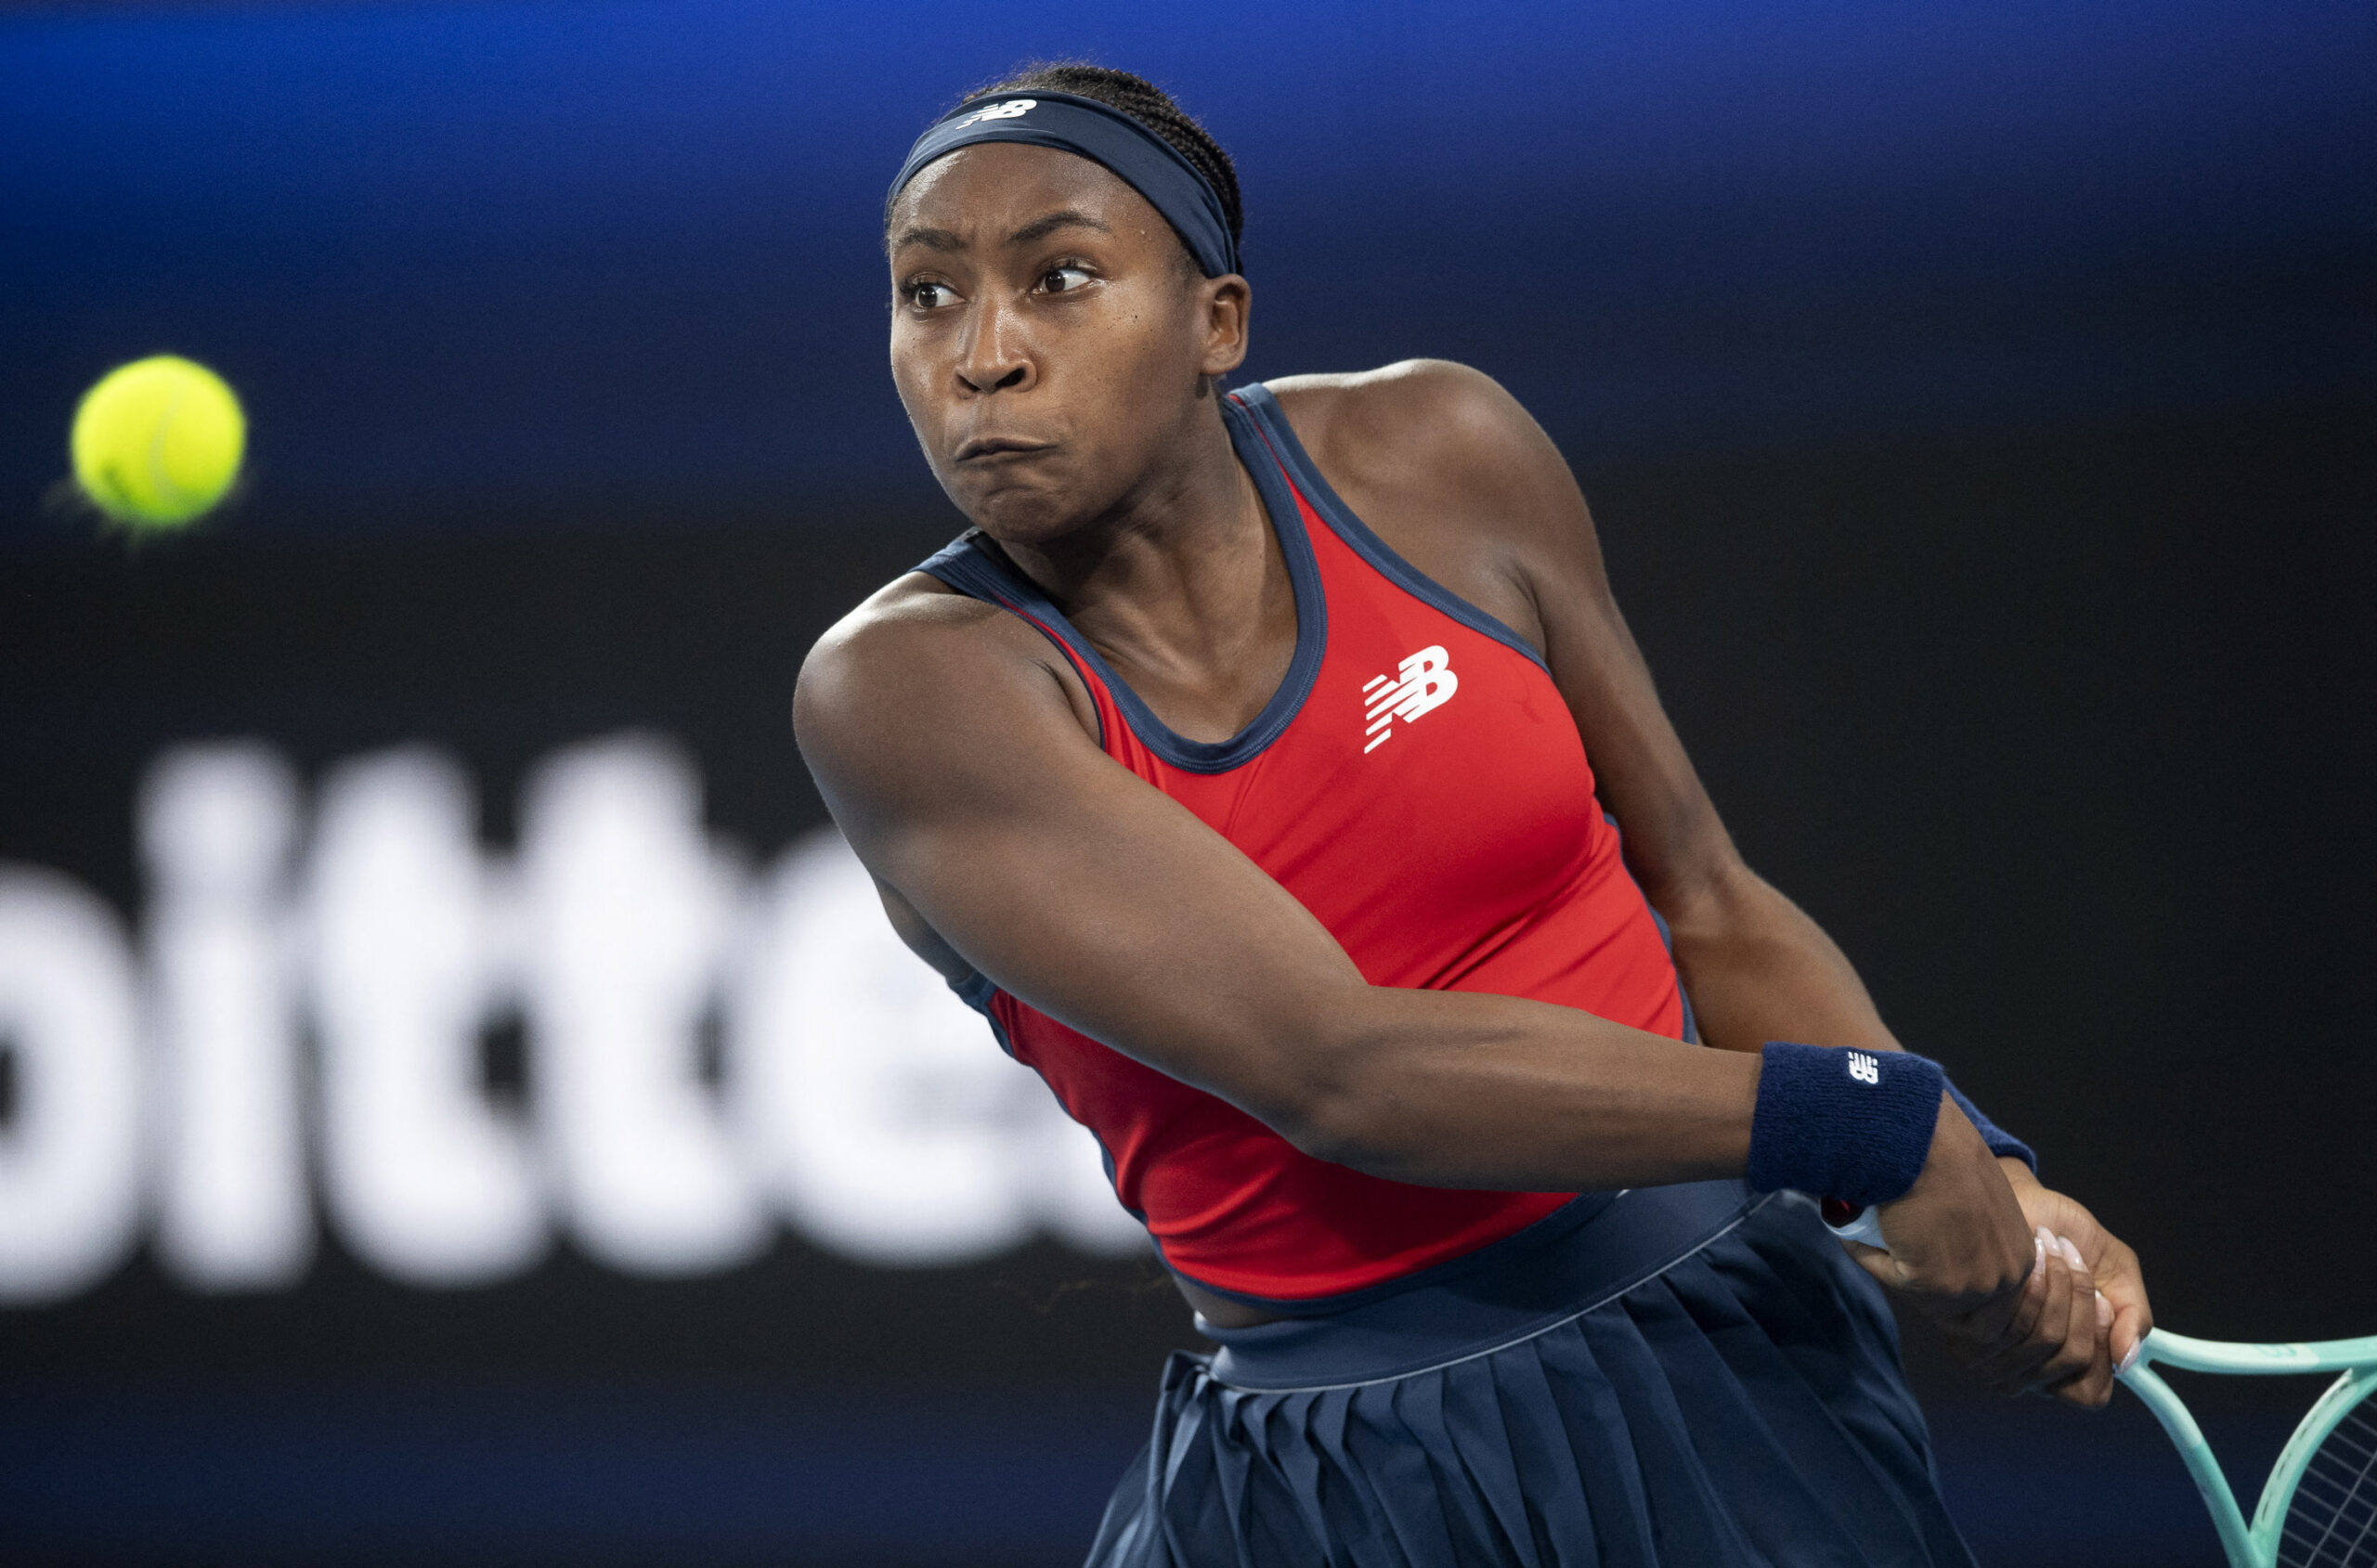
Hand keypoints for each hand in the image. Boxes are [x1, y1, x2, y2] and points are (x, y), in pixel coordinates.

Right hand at [1842, 1097, 2036, 1338]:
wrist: (1926, 1141)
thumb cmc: (1949, 1155)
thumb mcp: (1982, 1201)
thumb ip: (1978, 1234)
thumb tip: (1948, 1249)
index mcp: (2022, 1258)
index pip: (1989, 1297)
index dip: (1952, 1281)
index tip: (1925, 1250)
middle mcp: (2004, 1279)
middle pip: (1960, 1312)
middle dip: (1926, 1291)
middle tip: (1897, 1253)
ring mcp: (1971, 1287)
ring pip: (1921, 1299)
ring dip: (1894, 1270)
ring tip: (1876, 1231)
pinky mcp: (1933, 1286)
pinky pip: (1889, 1277)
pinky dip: (1867, 1252)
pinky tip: (1858, 1224)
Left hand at [1952, 1164, 2152, 1408]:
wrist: (2024, 1198)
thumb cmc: (2072, 1237)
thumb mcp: (2118, 1274)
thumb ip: (2135, 1316)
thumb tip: (2126, 1362)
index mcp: (2062, 1364)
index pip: (2089, 1394)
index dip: (2101, 1349)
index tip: (2101, 1299)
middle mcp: (2025, 1367)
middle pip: (2072, 1359)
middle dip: (2083, 1303)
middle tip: (2076, 1262)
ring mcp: (1994, 1349)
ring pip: (2045, 1341)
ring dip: (2061, 1287)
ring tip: (2053, 1250)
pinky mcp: (1969, 1321)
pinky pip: (2012, 1320)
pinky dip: (2035, 1281)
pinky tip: (2031, 1252)